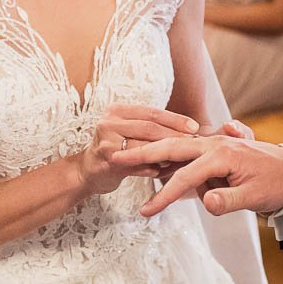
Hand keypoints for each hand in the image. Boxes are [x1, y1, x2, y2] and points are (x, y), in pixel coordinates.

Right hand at [77, 104, 199, 196]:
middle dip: (175, 136)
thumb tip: (189, 131)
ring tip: (185, 158)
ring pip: (144, 147)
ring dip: (167, 154)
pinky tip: (166, 172)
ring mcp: (106, 141)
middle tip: (195, 143)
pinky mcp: (107, 161)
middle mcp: (108, 122)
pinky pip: (138, 165)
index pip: (151, 112)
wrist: (87, 172)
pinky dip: (154, 169)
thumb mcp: (128, 132)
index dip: (175, 119)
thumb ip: (151, 129)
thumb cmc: (115, 151)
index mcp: (116, 110)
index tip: (195, 127)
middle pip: (149, 127)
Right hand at [118, 132, 282, 218]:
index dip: (164, 196)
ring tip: (124, 159)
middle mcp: (214, 144)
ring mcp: (213, 144)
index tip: (146, 211)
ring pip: (176, 147)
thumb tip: (208, 203)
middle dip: (142, 153)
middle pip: (172, 148)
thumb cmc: (275, 184)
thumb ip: (230, 200)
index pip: (185, 176)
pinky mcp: (214, 149)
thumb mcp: (255, 197)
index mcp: (222, 155)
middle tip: (116, 157)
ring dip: (151, 153)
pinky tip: (152, 164)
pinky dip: (167, 156)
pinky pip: (186, 151)